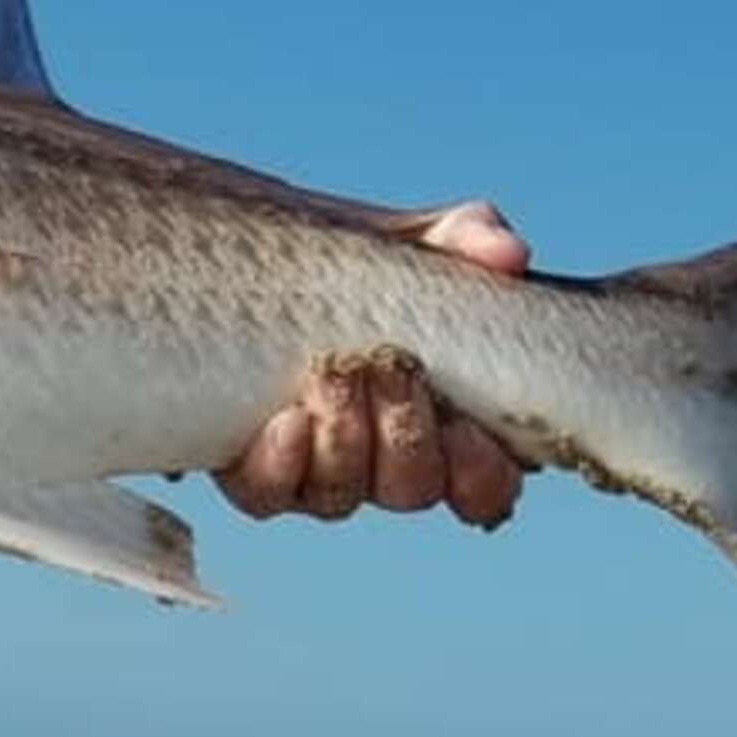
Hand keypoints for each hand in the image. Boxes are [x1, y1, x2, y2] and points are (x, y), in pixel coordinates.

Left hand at [214, 199, 531, 528]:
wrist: (227, 259)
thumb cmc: (333, 261)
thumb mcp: (400, 245)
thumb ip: (463, 240)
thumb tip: (509, 253)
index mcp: (435, 421)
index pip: (481, 484)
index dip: (482, 473)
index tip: (470, 428)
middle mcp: (375, 459)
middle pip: (410, 489)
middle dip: (407, 436)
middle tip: (392, 368)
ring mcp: (310, 469)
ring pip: (341, 496)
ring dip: (345, 439)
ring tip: (335, 372)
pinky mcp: (249, 468)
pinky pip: (267, 494)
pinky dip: (282, 462)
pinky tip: (287, 420)